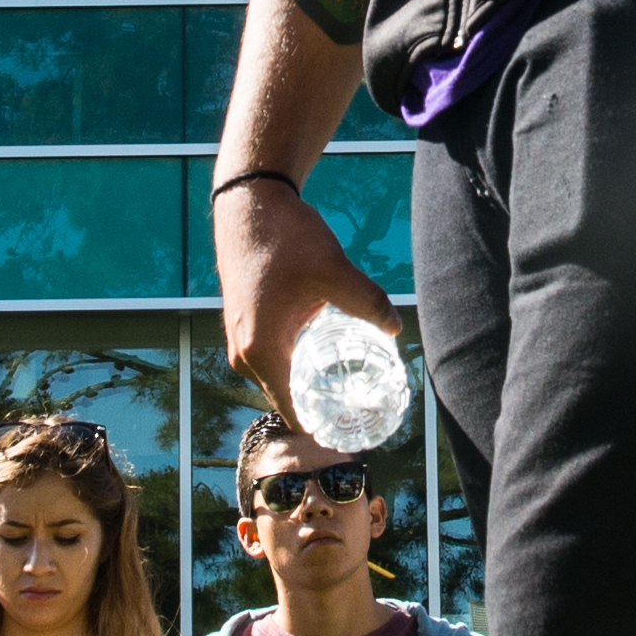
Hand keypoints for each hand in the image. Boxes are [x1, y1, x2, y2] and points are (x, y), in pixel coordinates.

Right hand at [213, 181, 402, 417]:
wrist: (248, 204)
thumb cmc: (283, 237)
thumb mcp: (333, 271)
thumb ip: (368, 302)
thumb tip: (396, 327)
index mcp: (260, 351)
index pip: (294, 412)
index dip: (324, 426)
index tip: (352, 431)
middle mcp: (243, 354)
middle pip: (288, 397)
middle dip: (322, 405)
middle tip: (361, 406)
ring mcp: (240, 339)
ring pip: (280, 376)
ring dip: (310, 382)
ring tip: (349, 383)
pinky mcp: (243, 324)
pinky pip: (273, 357)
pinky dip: (297, 362)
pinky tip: (326, 352)